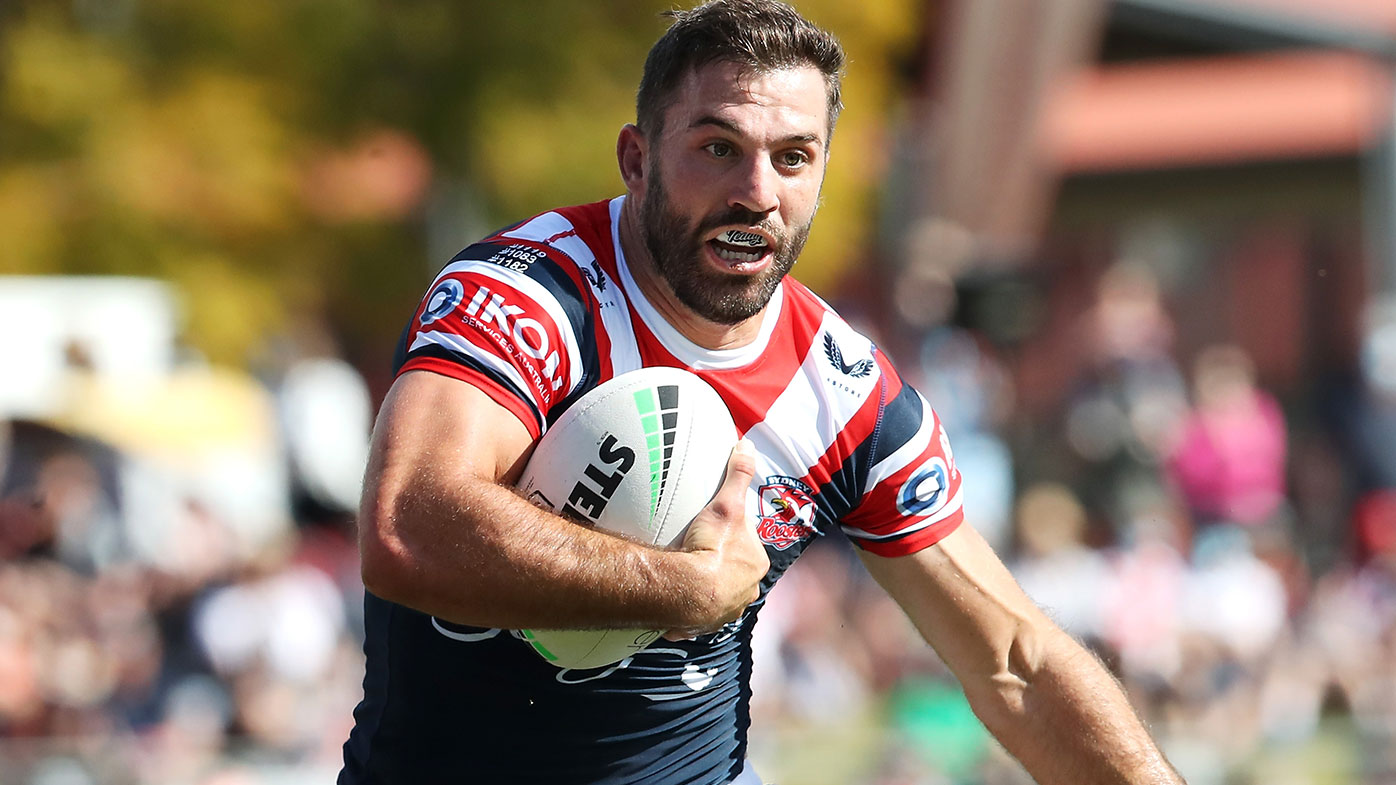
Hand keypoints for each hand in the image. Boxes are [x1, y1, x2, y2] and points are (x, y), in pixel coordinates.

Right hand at [667, 439, 768, 638]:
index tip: (715, 528)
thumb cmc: (712, 548)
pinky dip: (688, 609)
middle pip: (735, 571)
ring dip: (706, 587)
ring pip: (719, 595)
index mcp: (756, 564)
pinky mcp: (700, 625)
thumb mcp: (726, 504)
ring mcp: (724, 611)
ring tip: (686, 574)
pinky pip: (696, 615)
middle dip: (722, 563)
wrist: (687, 591)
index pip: (747, 544)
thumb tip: (747, 445)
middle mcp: (746, 591)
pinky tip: (675, 600)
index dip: (732, 535)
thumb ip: (738, 474)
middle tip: (698, 549)